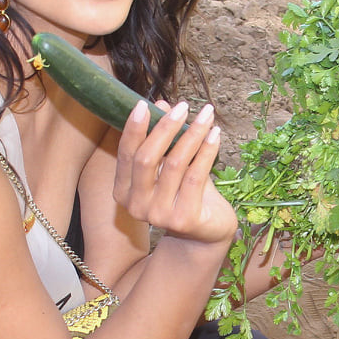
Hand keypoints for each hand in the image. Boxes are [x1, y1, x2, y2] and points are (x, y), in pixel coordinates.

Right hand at [115, 100, 237, 247]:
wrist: (205, 234)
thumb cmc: (185, 194)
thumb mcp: (170, 165)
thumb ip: (163, 139)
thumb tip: (161, 104)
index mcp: (123, 192)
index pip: (126, 154)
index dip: (134, 128)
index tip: (145, 104)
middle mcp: (136, 206)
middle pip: (146, 158)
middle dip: (165, 128)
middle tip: (183, 107)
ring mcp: (159, 215)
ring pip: (174, 164)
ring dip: (192, 134)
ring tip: (206, 115)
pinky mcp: (184, 219)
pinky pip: (196, 176)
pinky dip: (206, 151)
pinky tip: (215, 134)